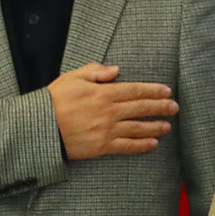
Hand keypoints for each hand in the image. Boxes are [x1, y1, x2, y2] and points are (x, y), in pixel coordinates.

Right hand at [48, 63, 178, 159]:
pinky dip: (142, 145)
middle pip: (142, 108)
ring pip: (138, 128)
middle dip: (161, 107)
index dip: (154, 90)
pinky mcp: (102, 146)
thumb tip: (117, 69)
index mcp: (103, 92)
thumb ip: (95, 71)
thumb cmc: (54, 100)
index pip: (136, 90)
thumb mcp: (72, 78)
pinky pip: (127, 146)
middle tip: (175, 107)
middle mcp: (109, 111)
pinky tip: (153, 144)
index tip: (167, 91)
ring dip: (156, 126)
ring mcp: (107, 130)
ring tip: (168, 126)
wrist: (39, 127)